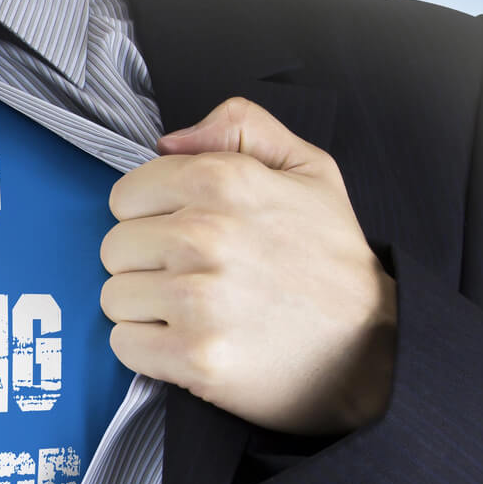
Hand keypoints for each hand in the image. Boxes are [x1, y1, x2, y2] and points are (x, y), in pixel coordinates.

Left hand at [100, 96, 397, 436]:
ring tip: (194, 312)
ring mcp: (197, 299)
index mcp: (223, 180)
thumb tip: (168, 140)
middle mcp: (204, 235)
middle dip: (145, 264)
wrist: (369, 348)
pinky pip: (124, 345)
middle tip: (193, 277)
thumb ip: (242, 126)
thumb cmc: (332, 260)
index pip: (126, 195)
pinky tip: (189, 342)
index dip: (151, 217)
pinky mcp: (195, 356)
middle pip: (114, 248)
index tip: (183, 235)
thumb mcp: (309, 169)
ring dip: (145, 309)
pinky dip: (148, 350)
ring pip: (113, 297)